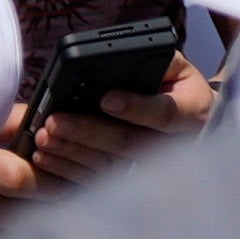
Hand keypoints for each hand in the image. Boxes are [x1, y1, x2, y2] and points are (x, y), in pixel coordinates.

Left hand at [0, 65, 209, 193]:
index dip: (134, 108)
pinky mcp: (129, 179)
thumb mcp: (179, 67)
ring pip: (109, 164)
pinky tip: (47, 157)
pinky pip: (97, 179)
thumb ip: (157, 60)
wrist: (195, 123)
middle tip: (56, 121)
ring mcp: (151, 166)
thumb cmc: (179, 88)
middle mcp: (173, 145)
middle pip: (127, 142)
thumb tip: (121, 59)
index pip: (163, 113)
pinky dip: (68, 169)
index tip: (106, 98)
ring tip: (44, 137)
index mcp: (191, 112)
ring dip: (73, 152)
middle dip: (88, 132)